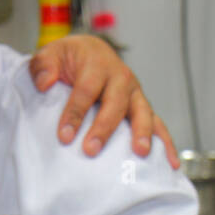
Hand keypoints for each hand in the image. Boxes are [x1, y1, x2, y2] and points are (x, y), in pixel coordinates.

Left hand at [27, 34, 179, 169]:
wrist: (89, 51)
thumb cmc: (69, 58)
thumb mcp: (50, 53)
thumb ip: (43, 65)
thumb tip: (44, 82)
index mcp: (97, 64)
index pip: (86, 90)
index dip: (75, 113)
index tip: (64, 136)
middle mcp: (120, 77)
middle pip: (115, 103)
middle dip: (103, 128)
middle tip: (90, 150)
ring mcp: (134, 93)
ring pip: (142, 112)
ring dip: (142, 133)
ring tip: (139, 153)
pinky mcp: (141, 107)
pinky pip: (157, 124)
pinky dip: (166, 142)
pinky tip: (170, 163)